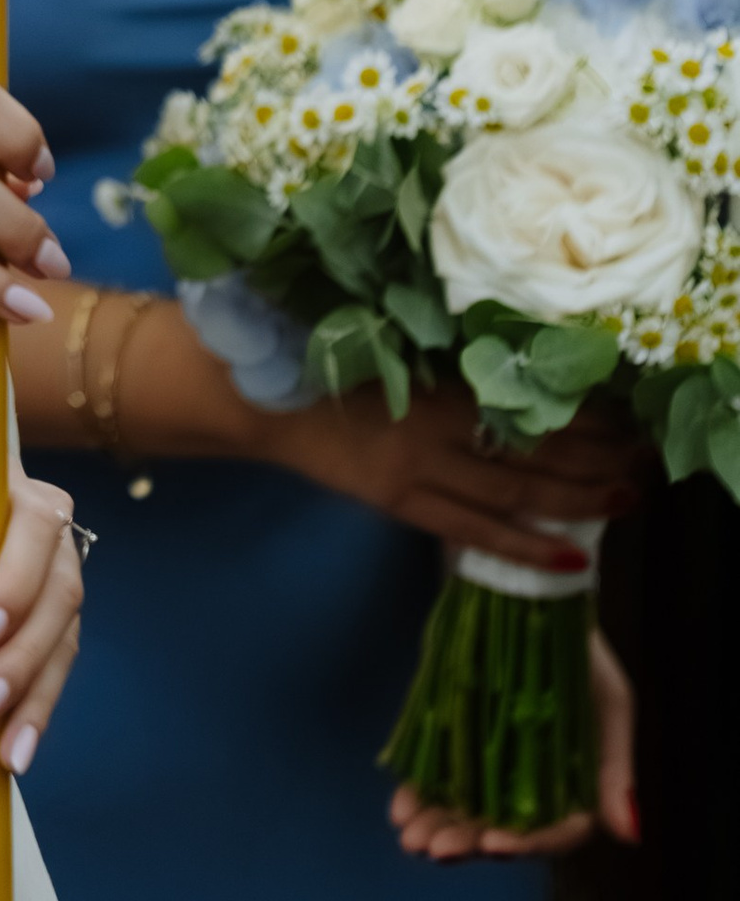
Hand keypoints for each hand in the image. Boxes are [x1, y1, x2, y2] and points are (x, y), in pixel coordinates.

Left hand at [0, 344, 82, 777]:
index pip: (31, 530)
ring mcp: (54, 575)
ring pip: (61, 637)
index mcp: (10, 486)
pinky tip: (14, 750)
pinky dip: (35, 707)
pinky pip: (51, 664)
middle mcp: (49, 529)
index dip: (13, 585)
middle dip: (20, 658)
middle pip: (56, 594)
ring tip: (7, 752)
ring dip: (35, 696)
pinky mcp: (47, 617)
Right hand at [257, 384, 642, 573]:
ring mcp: (420, 464)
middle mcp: (436, 416)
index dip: (582, 407)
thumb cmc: (326, 356)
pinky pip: (476, 532)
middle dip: (596, 454)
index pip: (528, 392)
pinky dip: (528, 547)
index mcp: (436, 369)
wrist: (261, 396)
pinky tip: (572, 558)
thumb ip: (447, 360)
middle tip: (641, 459)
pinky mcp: (401, 501)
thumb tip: (518, 372)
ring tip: (625, 501)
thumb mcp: (392, 342)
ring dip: (579, 497)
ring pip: (517, 487)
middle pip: (535, 440)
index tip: (623, 412)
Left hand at [390, 628, 636, 862]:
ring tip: (409, 836)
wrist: (531, 597)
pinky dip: (417, 793)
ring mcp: (489, 767)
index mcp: (572, 788)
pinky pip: (434, 776)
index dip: (528, 843)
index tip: (495, 843)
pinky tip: (400, 807)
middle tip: (433, 849)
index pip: (554, 831)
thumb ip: (615, 770)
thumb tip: (628, 834)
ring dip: (436, 826)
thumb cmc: (579, 654)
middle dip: (466, 842)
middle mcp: (530, 787)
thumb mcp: (609, 702)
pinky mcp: (456, 741)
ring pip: (462, 810)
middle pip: (499, 828)